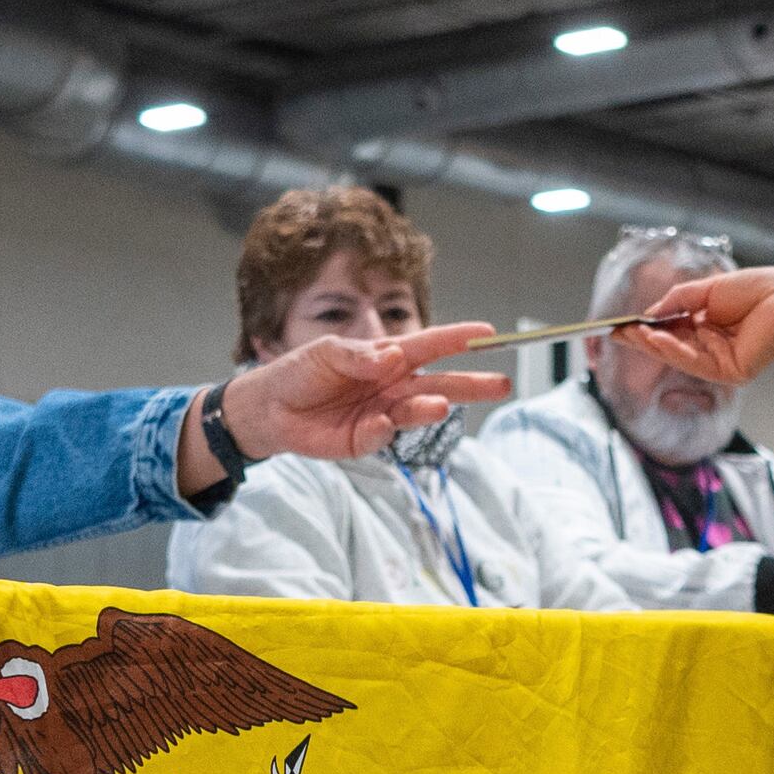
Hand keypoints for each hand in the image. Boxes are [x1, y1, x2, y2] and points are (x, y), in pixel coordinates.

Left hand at [225, 323, 510, 462]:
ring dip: (431, 408)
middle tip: (502, 383)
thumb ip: (359, 355)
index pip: (429, 345)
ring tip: (442, 405)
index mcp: (388, 356)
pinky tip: (382, 422)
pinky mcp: (367, 439)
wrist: (270, 408)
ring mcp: (383, 413)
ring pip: (418, 410)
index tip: (487, 334)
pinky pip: (384, 435)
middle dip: (471, 383)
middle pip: (440, 382)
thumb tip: (392, 356)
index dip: (458, 339)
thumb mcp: (326, 353)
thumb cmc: (300, 371)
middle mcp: (393, 385)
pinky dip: (386, 429)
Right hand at [631, 269, 773, 389]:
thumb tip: (650, 312)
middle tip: (616, 333)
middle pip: (671, 346)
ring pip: (680, 357)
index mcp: (709, 326)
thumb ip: (678, 301)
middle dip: (643, 339)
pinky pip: (696, 364)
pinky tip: (658, 339)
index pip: (671, 330)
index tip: (620, 324)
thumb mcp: (708, 290)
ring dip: (655, 346)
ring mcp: (721, 362)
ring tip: (632, 334)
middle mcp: (713, 346)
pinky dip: (675, 352)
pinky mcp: (731, 373)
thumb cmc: (760, 289)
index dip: (646, 328)